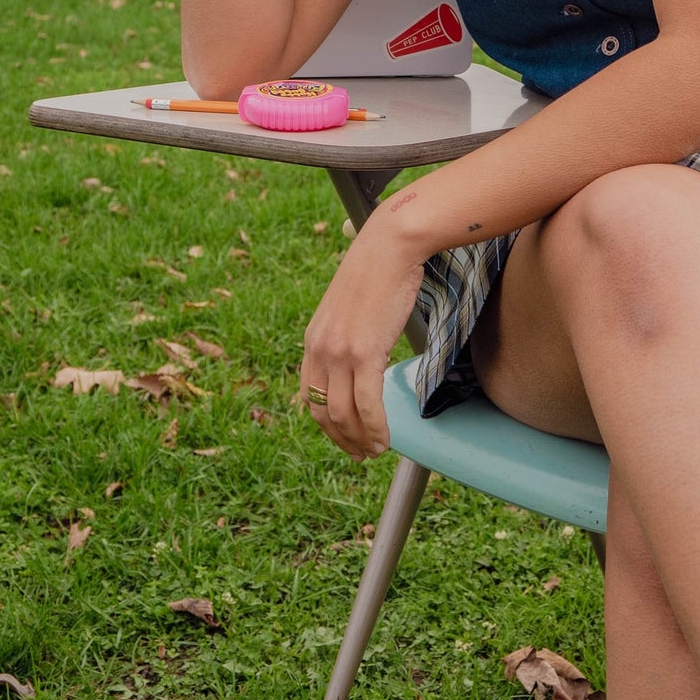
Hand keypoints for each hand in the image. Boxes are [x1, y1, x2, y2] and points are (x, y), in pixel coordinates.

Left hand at [299, 213, 424, 459]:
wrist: (390, 245)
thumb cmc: (378, 270)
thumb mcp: (350, 306)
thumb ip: (348, 332)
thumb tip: (364, 350)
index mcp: (313, 340)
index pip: (310, 395)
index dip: (325, 424)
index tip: (344, 437)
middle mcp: (320, 349)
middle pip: (322, 411)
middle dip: (341, 439)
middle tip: (361, 454)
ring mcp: (340, 352)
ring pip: (343, 414)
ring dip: (360, 440)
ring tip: (376, 451)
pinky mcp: (364, 352)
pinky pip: (367, 404)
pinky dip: (376, 428)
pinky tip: (386, 439)